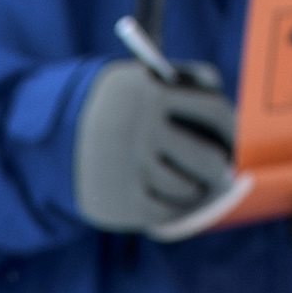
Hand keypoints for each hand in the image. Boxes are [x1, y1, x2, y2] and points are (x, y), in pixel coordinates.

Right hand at [72, 56, 237, 232]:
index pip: (214, 111)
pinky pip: (170, 213)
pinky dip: (177, 207)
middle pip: (209, 159)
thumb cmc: (117, 106)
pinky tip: (173, 196)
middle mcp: (140, 132)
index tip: (235, 137)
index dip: (232, 127)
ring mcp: (130, 170)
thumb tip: (235, 122)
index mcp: (150, 93)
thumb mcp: (144, 79)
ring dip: (197, 187)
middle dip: (220, 165)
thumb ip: (189, 85)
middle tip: (222, 167)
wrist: (56, 138)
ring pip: (191, 189)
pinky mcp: (121, 204)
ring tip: (191, 180)